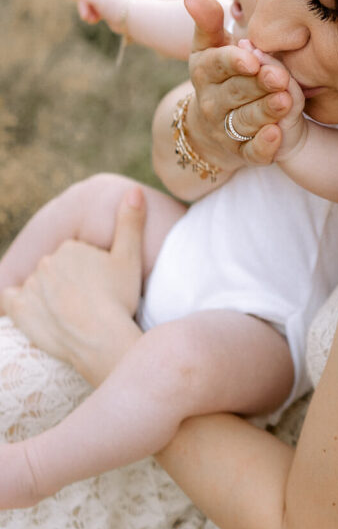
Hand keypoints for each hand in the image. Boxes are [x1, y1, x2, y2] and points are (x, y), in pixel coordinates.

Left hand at [1, 189, 145, 385]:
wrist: (102, 339)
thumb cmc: (119, 298)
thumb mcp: (130, 257)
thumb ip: (131, 221)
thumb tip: (134, 189)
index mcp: (70, 247)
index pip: (76, 257)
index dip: (91, 272)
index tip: (102, 287)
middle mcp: (46, 262)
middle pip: (57, 270)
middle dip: (69, 281)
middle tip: (89, 301)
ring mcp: (31, 286)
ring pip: (38, 284)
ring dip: (49, 294)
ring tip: (70, 312)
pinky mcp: (19, 310)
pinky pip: (11, 300)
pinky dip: (21, 304)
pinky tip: (38, 312)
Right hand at [61, 0, 135, 33]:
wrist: (135, 20)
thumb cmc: (117, 5)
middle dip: (82, 4)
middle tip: (85, 16)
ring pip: (89, 2)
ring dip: (87, 11)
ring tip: (91, 20)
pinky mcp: (110, 9)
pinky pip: (95, 10)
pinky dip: (93, 15)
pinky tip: (95, 21)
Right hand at [184, 0, 296, 167]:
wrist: (210, 129)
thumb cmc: (220, 75)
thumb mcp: (210, 48)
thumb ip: (208, 22)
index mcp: (205, 72)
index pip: (217, 64)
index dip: (233, 62)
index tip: (252, 58)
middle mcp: (212, 103)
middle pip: (235, 93)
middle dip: (257, 86)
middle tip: (280, 78)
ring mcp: (225, 130)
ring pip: (245, 121)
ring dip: (265, 112)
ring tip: (286, 102)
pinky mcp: (241, 153)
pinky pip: (252, 153)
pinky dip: (263, 147)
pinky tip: (277, 135)